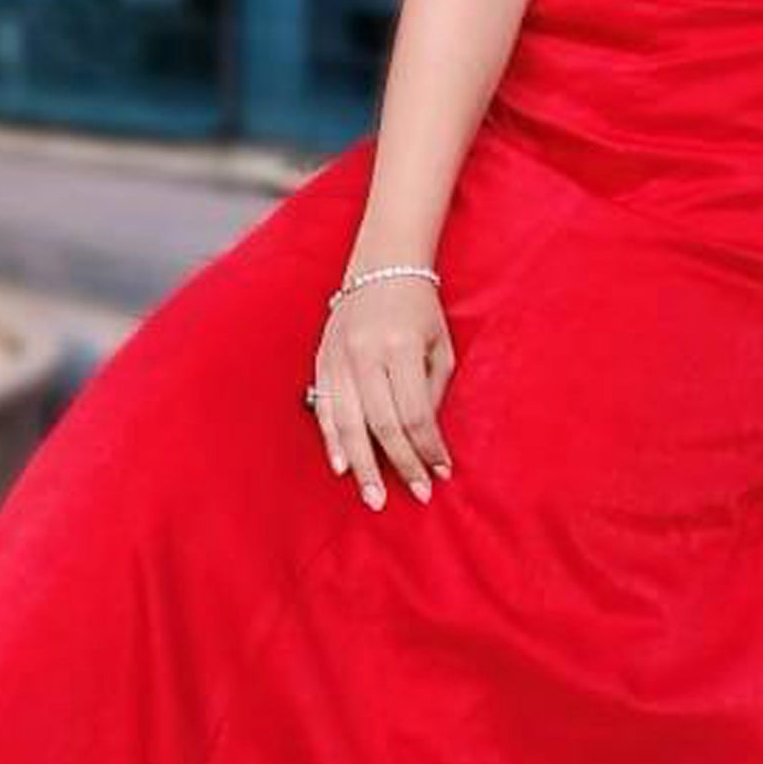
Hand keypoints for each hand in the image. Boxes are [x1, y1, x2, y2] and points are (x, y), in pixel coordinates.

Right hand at [309, 275, 455, 507]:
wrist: (382, 266)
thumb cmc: (420, 310)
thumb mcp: (440, 347)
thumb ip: (432, 393)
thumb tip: (425, 442)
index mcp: (401, 347)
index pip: (414, 412)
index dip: (428, 448)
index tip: (440, 473)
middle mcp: (366, 353)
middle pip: (382, 423)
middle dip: (400, 463)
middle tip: (415, 495)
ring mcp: (339, 357)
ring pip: (349, 422)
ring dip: (364, 464)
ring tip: (374, 497)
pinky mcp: (322, 359)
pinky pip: (325, 408)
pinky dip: (332, 440)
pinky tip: (342, 467)